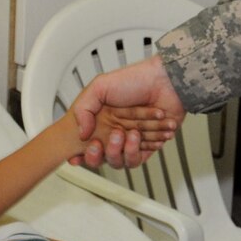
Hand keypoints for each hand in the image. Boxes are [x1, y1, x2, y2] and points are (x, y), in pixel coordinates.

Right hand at [70, 56, 185, 168]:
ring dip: (126, 149)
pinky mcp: (148, 144)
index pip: (85, 144)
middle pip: (102, 157)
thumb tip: (81, 135)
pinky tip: (143, 136)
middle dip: (105, 152)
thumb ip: (83, 110)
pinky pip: (139, 158)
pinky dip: (141, 150)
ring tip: (134, 133)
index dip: (80, 154)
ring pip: (121, 161)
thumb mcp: (99, 87)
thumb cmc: (134, 79)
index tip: (75, 156)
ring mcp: (131, 139)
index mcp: (100, 120)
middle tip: (112, 136)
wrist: (165, 82)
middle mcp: (114, 131)